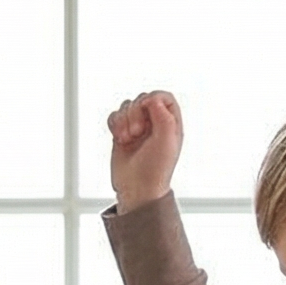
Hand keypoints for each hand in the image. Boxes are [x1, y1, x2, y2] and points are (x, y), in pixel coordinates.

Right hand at [107, 91, 183, 210]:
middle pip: (142, 99)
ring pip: (127, 106)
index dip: (152, 99)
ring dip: (124, 121)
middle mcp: (155, 124)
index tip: (147, 110)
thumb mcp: (167, 141)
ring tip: (129, 139)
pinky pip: (115, 116)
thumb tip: (151, 99)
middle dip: (136, 112)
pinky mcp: (122, 133)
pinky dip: (115, 125)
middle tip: (138, 133)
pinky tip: (120, 139)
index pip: (162, 97)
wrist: (137, 188)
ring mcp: (138, 128)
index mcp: (170, 124)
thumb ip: (165, 116)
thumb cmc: (155, 170)